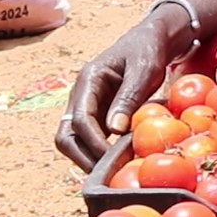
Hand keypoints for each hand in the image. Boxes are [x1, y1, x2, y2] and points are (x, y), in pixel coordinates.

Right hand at [56, 19, 174, 169]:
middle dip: (82, 158)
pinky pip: (91, 141)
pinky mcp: (98, 117)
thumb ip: (129, 97)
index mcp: (87, 81)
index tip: (112, 158)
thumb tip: (114, 130)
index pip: (78, 119)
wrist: (151, 41)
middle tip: (106, 175)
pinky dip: (100, 154)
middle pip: (65, 136)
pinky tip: (120, 164)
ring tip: (113, 173)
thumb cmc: (148, 51)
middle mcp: (81, 97)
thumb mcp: (143, 69)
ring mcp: (87, 108)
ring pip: (74, 142)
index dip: (93, 143)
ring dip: (89, 159)